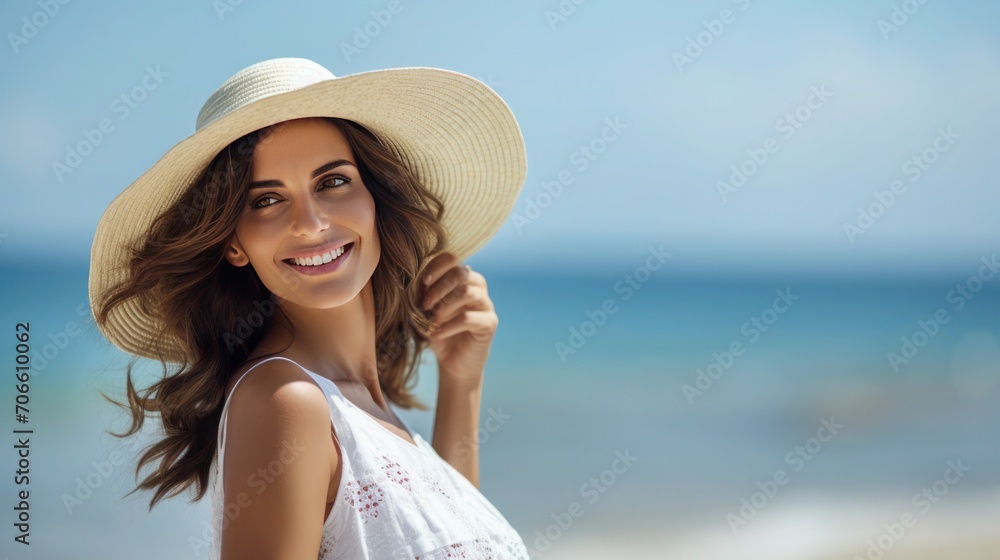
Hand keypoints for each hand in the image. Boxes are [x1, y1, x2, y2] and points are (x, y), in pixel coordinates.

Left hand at [419, 252, 496, 385]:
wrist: (452, 363)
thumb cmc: (438, 332)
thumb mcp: (426, 311)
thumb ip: (422, 294)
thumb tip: (415, 281)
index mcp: (461, 279)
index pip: (451, 260)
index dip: (436, 267)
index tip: (422, 282)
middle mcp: (477, 287)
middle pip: (462, 273)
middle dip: (440, 287)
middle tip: (425, 304)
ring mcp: (486, 305)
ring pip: (468, 293)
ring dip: (445, 305)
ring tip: (432, 319)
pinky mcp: (490, 324)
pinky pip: (469, 318)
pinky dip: (449, 326)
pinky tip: (436, 334)